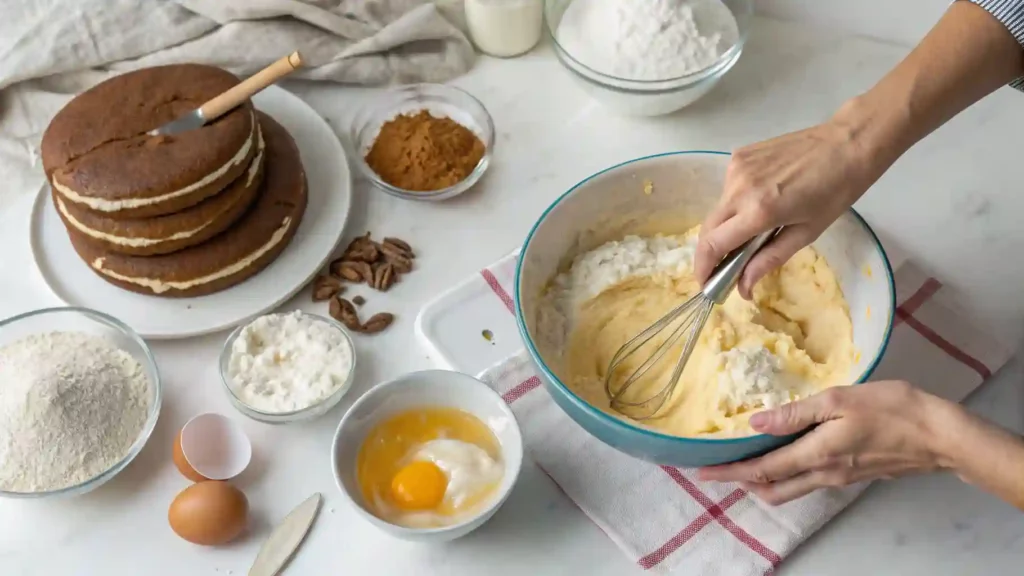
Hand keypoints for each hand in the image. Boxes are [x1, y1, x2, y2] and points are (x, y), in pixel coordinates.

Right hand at [695, 117, 887, 297]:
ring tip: (753, 229)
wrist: (847, 145)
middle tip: (722, 268)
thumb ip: (768, 260)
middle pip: (708, 229)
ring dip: (727, 226)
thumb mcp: (806, 234)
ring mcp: (736, 168)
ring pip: (718, 209)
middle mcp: (739, 188)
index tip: (706, 285)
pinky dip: (737, 203)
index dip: (704, 269)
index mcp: (758, 211)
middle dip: (710, 253)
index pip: (713, 245)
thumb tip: (743, 287)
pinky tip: (760, 199)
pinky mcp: (739, 156)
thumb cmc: (835, 193)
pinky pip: (728, 189)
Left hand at [698, 381, 953, 504]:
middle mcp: (824, 474)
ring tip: (743, 462)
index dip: (730, 473)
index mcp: (817, 456)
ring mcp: (839, 478)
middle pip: (772, 489)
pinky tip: (783, 453)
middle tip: (716, 471)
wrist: (940, 436)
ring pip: (790, 488)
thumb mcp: (839, 400)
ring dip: (763, 479)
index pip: (762, 470)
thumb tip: (756, 422)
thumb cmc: (893, 410)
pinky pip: (809, 480)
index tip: (702, 473)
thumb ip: (795, 413)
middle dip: (741, 483)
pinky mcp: (852, 474)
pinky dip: (787, 472)